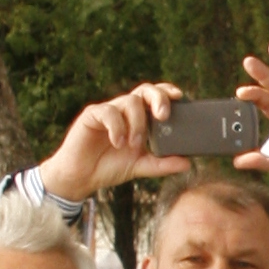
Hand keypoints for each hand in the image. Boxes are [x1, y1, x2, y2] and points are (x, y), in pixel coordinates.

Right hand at [37, 82, 188, 203]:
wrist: (81, 178)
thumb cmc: (109, 167)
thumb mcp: (140, 166)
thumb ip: (162, 164)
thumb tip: (187, 163)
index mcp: (138, 118)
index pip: (154, 97)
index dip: (167, 92)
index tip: (180, 97)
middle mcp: (124, 110)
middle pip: (144, 90)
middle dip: (157, 98)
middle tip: (163, 116)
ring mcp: (108, 111)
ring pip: (129, 101)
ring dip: (137, 122)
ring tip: (133, 144)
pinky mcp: (92, 115)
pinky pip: (108, 112)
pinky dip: (117, 127)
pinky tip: (118, 142)